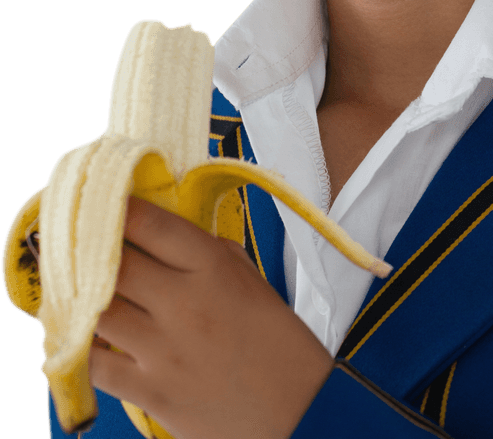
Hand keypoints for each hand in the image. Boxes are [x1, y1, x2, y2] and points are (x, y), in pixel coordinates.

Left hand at [90, 197, 334, 438]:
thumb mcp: (251, 280)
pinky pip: (94, 362)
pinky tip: (79, 335)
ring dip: (79, 296)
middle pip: (113, 263)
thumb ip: (208, 255)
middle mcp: (183, 302)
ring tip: (73, 286)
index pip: (150, 224)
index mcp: (213, 267)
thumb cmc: (278, 342)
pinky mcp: (151, 390)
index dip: (116, 208)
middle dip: (89, 249)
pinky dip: (80, 346)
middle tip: (77, 242)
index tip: (100, 201)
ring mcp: (163, 349)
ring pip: (96, 309)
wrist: (297, 411)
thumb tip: (164, 238)